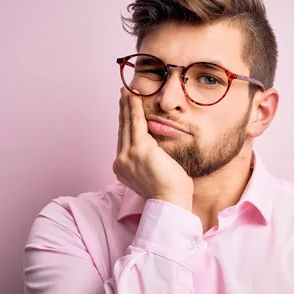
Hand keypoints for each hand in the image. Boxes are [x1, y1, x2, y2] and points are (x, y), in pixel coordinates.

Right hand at [113, 87, 193, 210]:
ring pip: (127, 124)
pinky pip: (136, 123)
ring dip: (127, 105)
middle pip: (122, 129)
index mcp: (123, 168)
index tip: (124, 110)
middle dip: (123, 110)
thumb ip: (150, 159)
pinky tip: (134, 97)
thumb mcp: (155, 173)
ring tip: (127, 92)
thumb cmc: (170, 192)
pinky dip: (135, 108)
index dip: (124, 123)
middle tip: (123, 94)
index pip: (124, 140)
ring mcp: (128, 155)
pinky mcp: (139, 150)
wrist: (172, 202)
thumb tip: (154, 148)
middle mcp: (121, 162)